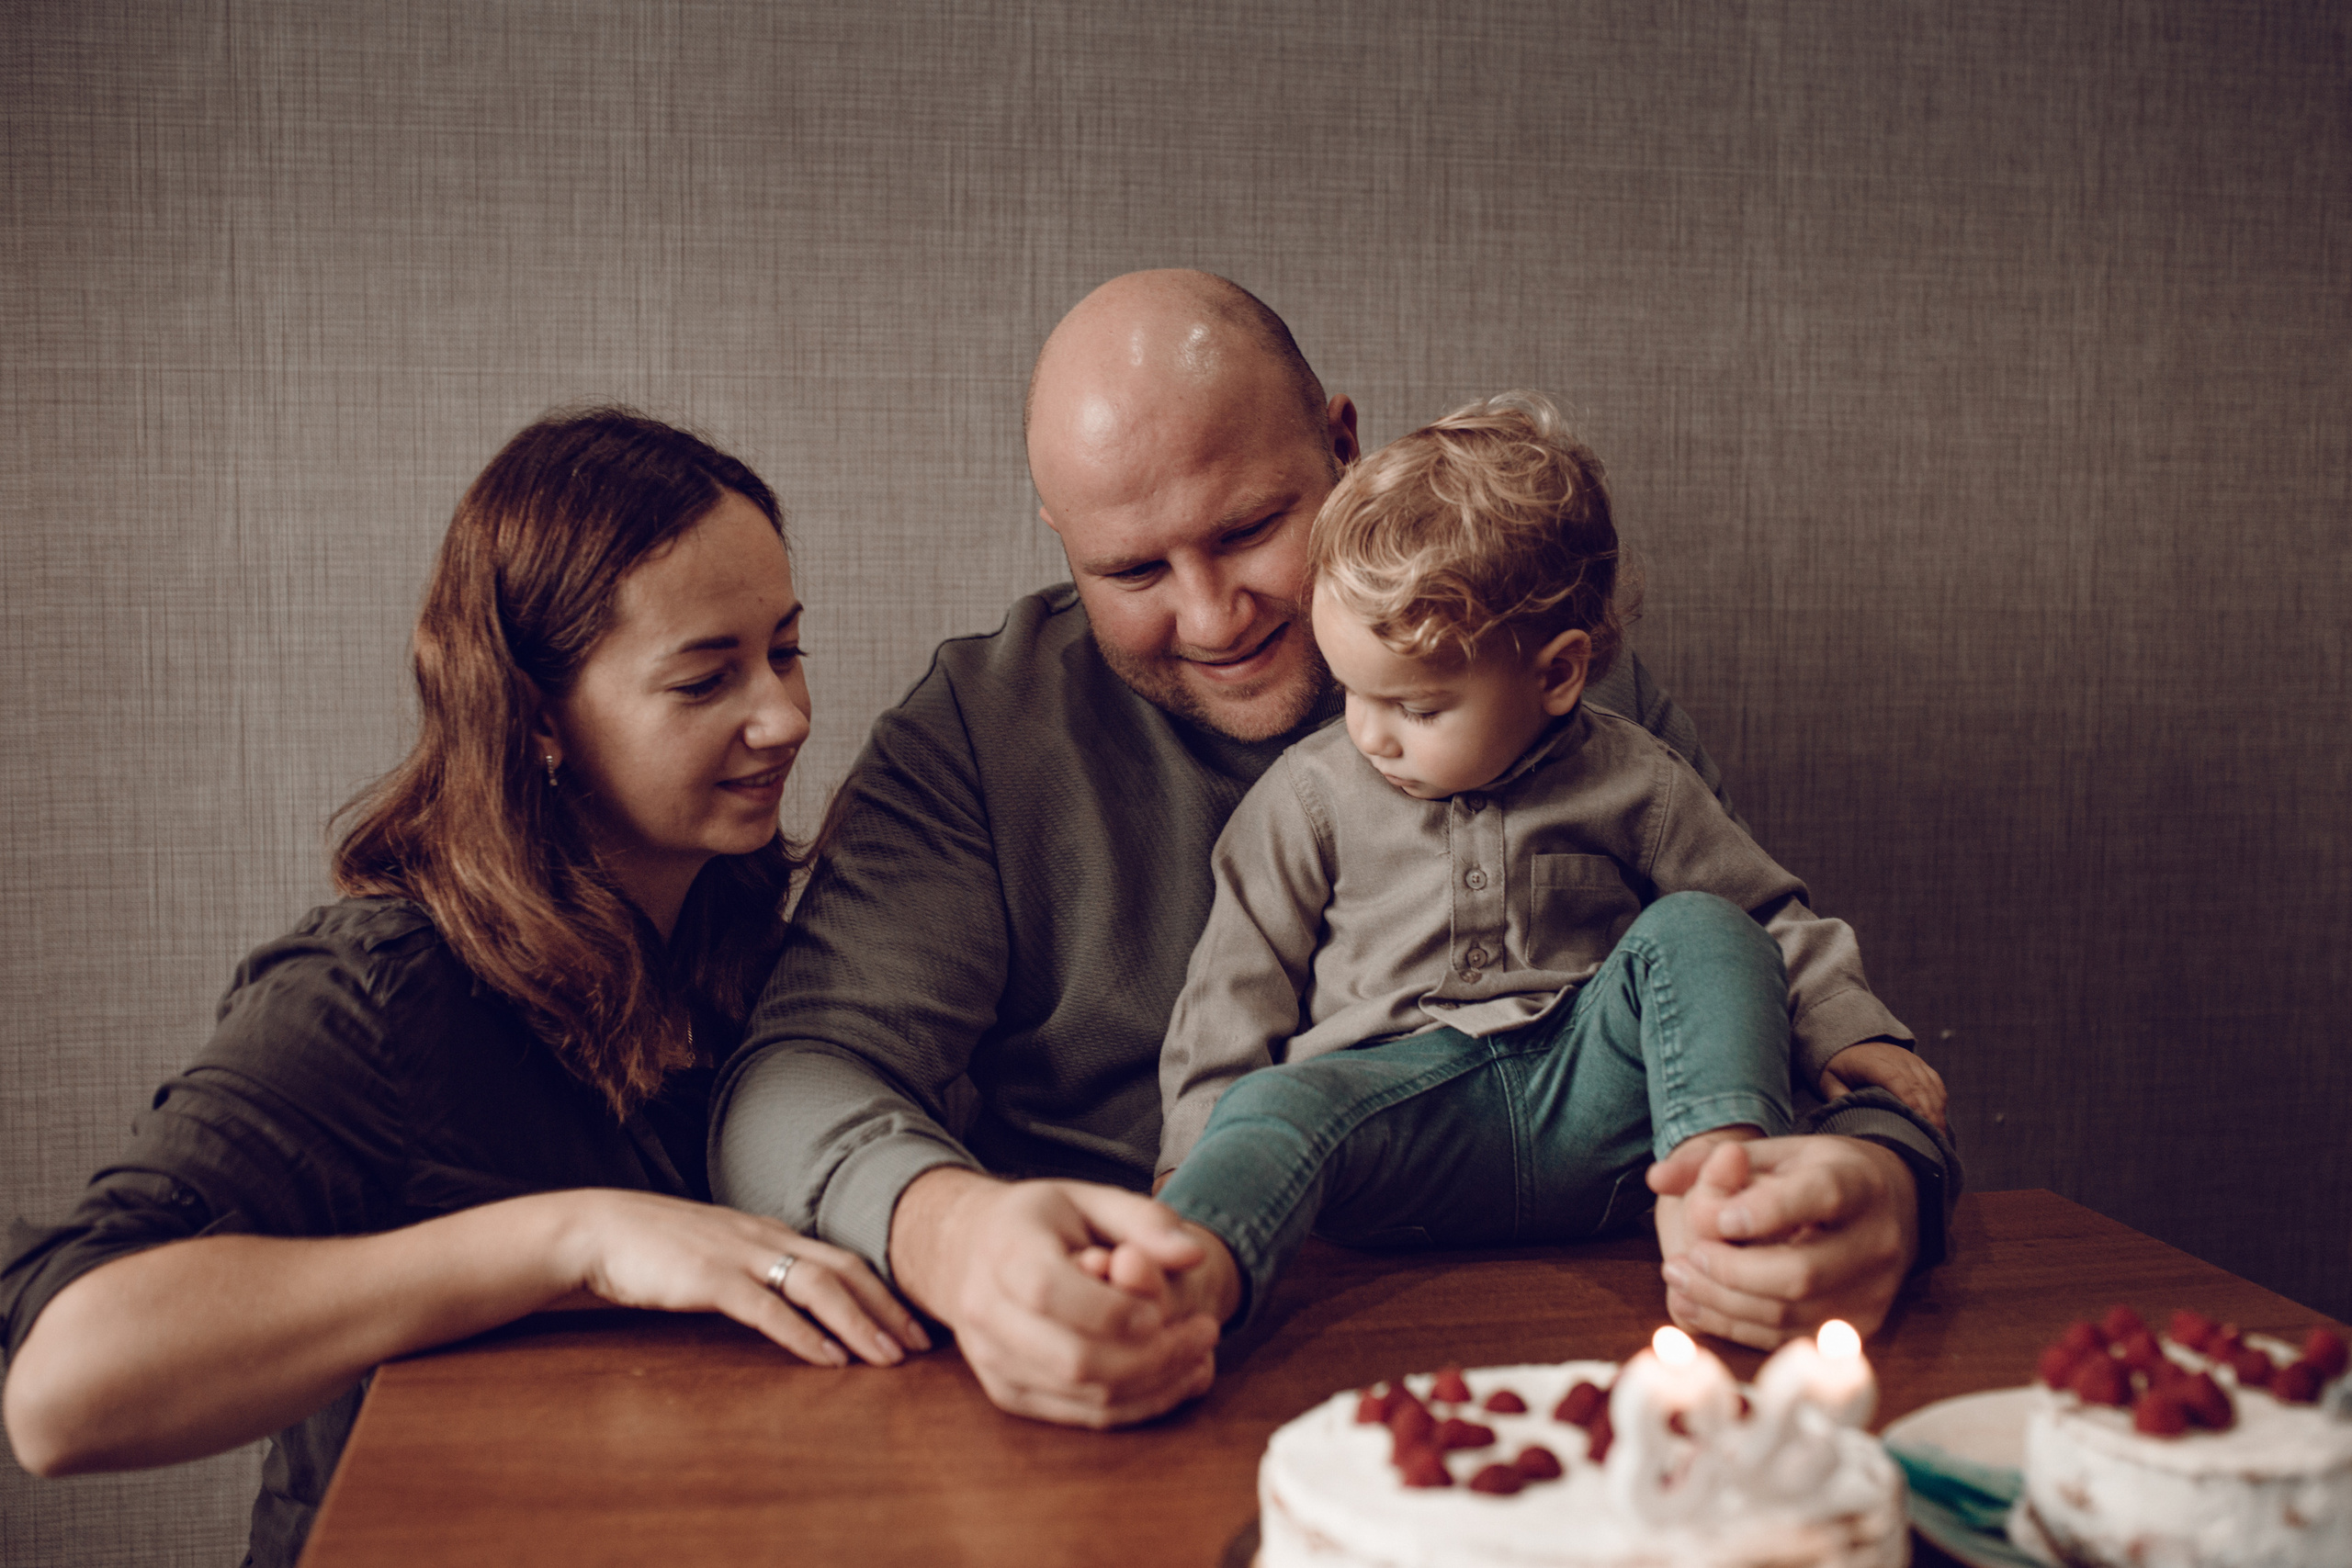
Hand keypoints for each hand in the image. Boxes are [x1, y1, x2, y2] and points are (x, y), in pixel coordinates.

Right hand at [561, 1189, 928, 1368]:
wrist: (598, 1230)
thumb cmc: (657, 1248)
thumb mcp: (719, 1251)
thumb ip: (757, 1266)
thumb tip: (791, 1294)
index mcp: (770, 1232)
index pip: (842, 1260)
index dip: (883, 1291)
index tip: (913, 1323)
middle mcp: (765, 1238)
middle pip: (844, 1271)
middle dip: (887, 1309)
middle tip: (921, 1345)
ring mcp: (740, 1256)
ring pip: (818, 1288)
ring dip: (859, 1324)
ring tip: (889, 1358)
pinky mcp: (710, 1279)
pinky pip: (768, 1309)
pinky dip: (804, 1334)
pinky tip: (829, 1358)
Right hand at [890, 1169, 1221, 1427]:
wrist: (967, 1254)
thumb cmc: (1039, 1223)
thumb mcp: (1089, 1199)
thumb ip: (1144, 1220)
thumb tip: (1193, 1255)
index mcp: (1004, 1251)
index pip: (1050, 1292)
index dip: (1111, 1310)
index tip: (1162, 1311)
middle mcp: (986, 1311)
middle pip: (1072, 1357)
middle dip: (1151, 1355)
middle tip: (1207, 1331)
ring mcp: (992, 1361)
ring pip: (1083, 1394)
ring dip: (1154, 1383)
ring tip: (1200, 1352)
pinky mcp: (1007, 1394)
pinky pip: (1081, 1415)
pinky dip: (1137, 1403)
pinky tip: (1175, 1377)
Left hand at [1647, 1135, 1917, 1349]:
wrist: (1886, 1207)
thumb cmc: (1816, 1175)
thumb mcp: (1774, 1152)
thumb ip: (1713, 1161)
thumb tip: (1656, 1178)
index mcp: (1858, 1183)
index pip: (1820, 1196)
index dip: (1766, 1210)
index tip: (1718, 1219)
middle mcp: (1876, 1241)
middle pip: (1800, 1271)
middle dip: (1729, 1271)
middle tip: (1680, 1259)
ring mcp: (1872, 1291)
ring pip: (1790, 1313)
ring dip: (1723, 1302)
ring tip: (1679, 1279)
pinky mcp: (1859, 1326)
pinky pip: (1789, 1337)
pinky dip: (1736, 1325)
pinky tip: (1698, 1304)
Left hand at [1819, 1040, 1947, 1132]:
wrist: (1852, 1041)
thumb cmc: (1840, 1066)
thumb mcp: (1830, 1079)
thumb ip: (1838, 1097)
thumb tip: (1848, 1117)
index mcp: (1871, 1062)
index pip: (1894, 1080)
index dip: (1908, 1101)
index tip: (1917, 1123)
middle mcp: (1895, 1058)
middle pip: (1916, 1086)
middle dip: (1927, 1113)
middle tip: (1934, 1140)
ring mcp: (1909, 1059)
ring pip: (1929, 1085)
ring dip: (1936, 1110)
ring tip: (1939, 1136)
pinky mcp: (1919, 1063)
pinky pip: (1934, 1081)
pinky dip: (1939, 1100)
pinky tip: (1940, 1119)